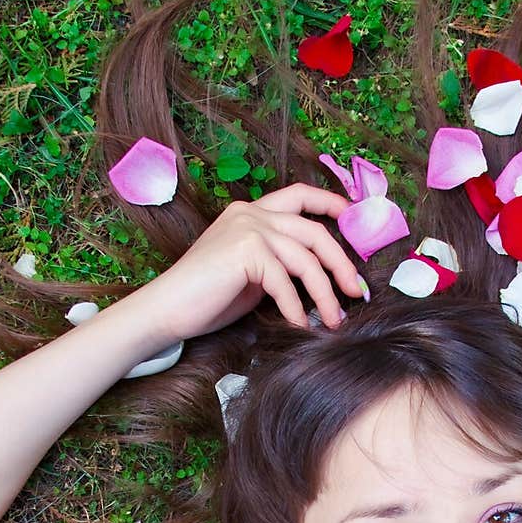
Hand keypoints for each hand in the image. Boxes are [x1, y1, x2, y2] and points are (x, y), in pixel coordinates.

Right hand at [140, 183, 363, 340]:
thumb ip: (278, 264)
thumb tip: (318, 279)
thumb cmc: (205, 297)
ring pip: (305, 260)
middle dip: (341, 263)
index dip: (329, 202)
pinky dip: (295, 309)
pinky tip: (300, 326)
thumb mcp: (250, 274)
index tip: (353, 216)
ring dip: (324, 294)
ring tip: (334, 319)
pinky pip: (285, 283)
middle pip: (314, 232)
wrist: (165, 308)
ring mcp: (248, 229)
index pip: (299, 195)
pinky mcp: (245, 251)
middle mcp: (251, 213)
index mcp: (251, 212)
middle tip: (356, 291)